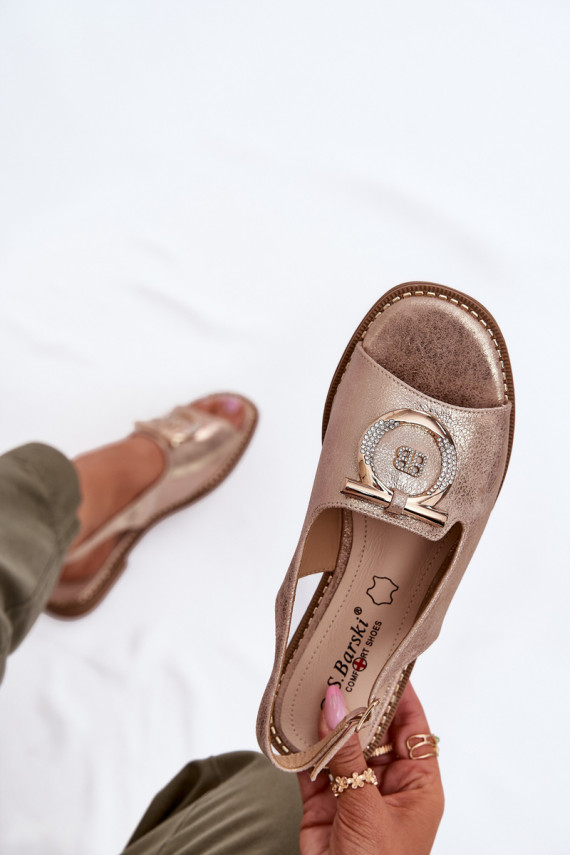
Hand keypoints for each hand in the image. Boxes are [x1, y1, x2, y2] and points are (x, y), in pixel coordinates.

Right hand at [297, 682, 443, 854]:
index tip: (382, 662)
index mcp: (416, 785)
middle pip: (373, 730)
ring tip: (312, 687)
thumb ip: (348, 757)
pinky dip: (302, 746)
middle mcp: (386, 784)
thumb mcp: (367, 809)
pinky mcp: (323, 804)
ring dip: (327, 721)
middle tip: (339, 668)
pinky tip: (293, 723)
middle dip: (356, 701)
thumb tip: (334, 706)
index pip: (411, 726)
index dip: (399, 693)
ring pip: (341, 745)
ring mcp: (354, 793)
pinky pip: (313, 765)